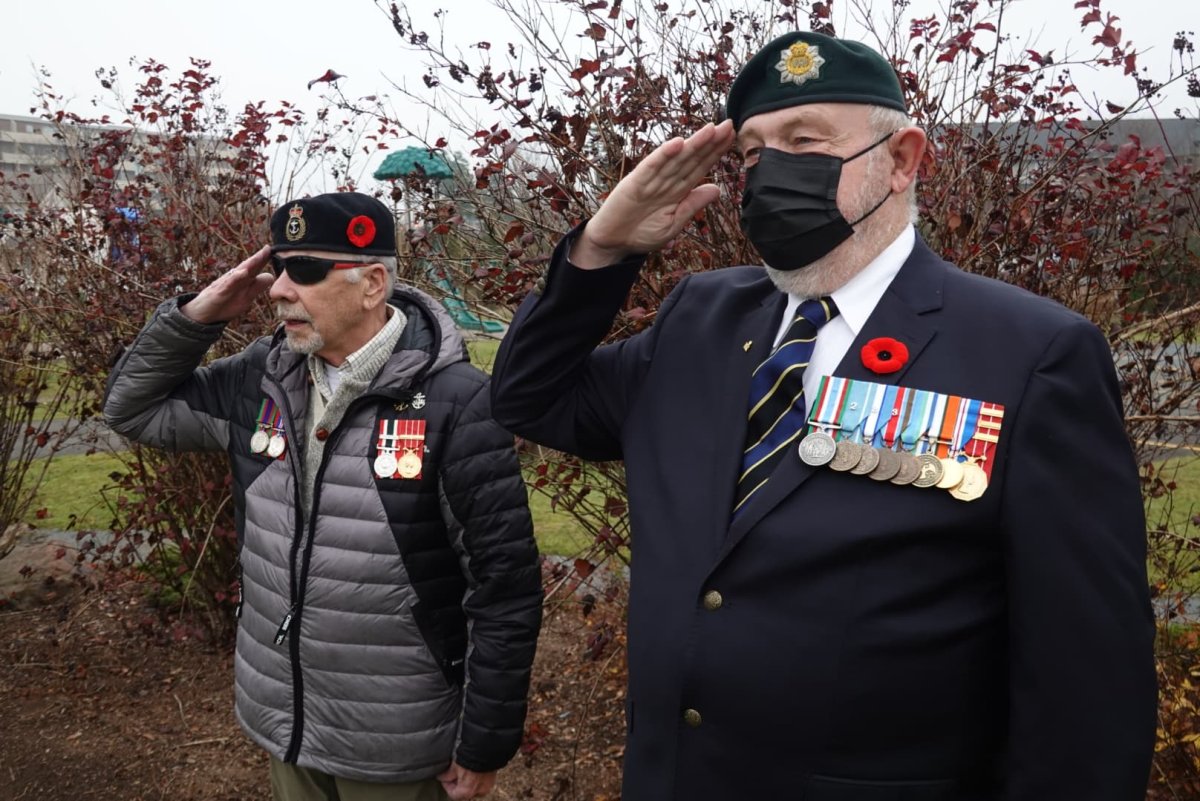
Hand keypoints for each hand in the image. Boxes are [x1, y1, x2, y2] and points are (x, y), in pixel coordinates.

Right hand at [179, 245, 273, 323]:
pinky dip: (236, 277)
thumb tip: (270, 277)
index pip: (257, 268)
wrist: (204, 315)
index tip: (279, 252)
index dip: (266, 261)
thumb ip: (257, 287)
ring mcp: (227, 284)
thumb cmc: (225, 304)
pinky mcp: (219, 292)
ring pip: (240, 271)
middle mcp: (236, 279)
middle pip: (250, 266)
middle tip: (269, 247)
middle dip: (260, 257)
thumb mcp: (246, 297)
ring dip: (251, 263)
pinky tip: (243, 272)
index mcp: (244, 281)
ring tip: (261, 254)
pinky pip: (229, 283)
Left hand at [436, 762, 495, 799]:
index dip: (447, 786)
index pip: (453, 795)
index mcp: (467, 791)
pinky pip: (482, 782)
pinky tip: (473, 767)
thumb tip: (442, 777)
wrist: (485, 747)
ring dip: (468, 781)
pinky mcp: (493, 779)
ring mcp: (487, 786)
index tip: (445, 778)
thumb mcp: (453, 767)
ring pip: (474, 788)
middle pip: (464, 793)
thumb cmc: (469, 757)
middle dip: (458, 784)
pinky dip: (477, 777)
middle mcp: (478, 792)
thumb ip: (447, 776)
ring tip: (465, 769)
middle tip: (455, 773)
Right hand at [571, 119, 734, 268]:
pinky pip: (651, 167)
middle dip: (710, 142)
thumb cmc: (642, 234)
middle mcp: (666, 181)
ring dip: (693, 144)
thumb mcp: (674, 224)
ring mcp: (651, 180)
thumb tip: (717, 189)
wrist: (613, 243)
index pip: (700, 167)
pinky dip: (663, 155)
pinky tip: (677, 143)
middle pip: (691, 158)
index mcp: (677, 190)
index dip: (715, 152)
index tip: (731, 137)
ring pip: (676, 159)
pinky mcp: (635, 183)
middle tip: (729, 125)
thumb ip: (693, 205)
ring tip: (711, 129)